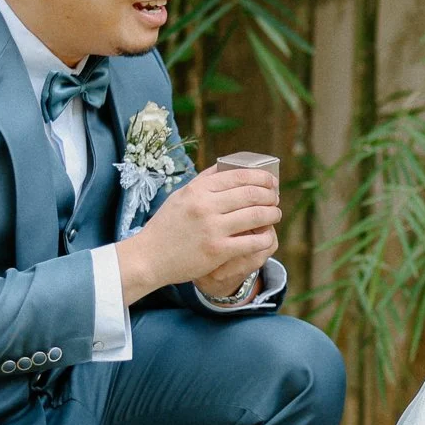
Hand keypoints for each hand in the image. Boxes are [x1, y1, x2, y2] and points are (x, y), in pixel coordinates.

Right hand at [116, 168, 280, 303]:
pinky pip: (252, 241)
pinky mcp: (217, 251)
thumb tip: (228, 167)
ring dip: (272, 214)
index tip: (271, 181)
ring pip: (256, 216)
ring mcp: (212, 229)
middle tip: (275, 199)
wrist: (148, 257)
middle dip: (270, 195)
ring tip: (275, 215)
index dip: (261, 177)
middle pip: (252, 194)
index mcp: (197, 190)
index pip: (239, 176)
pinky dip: (265, 237)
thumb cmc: (166, 226)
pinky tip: (267, 237)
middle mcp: (205, 206)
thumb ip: (204, 182)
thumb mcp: (180, 196)